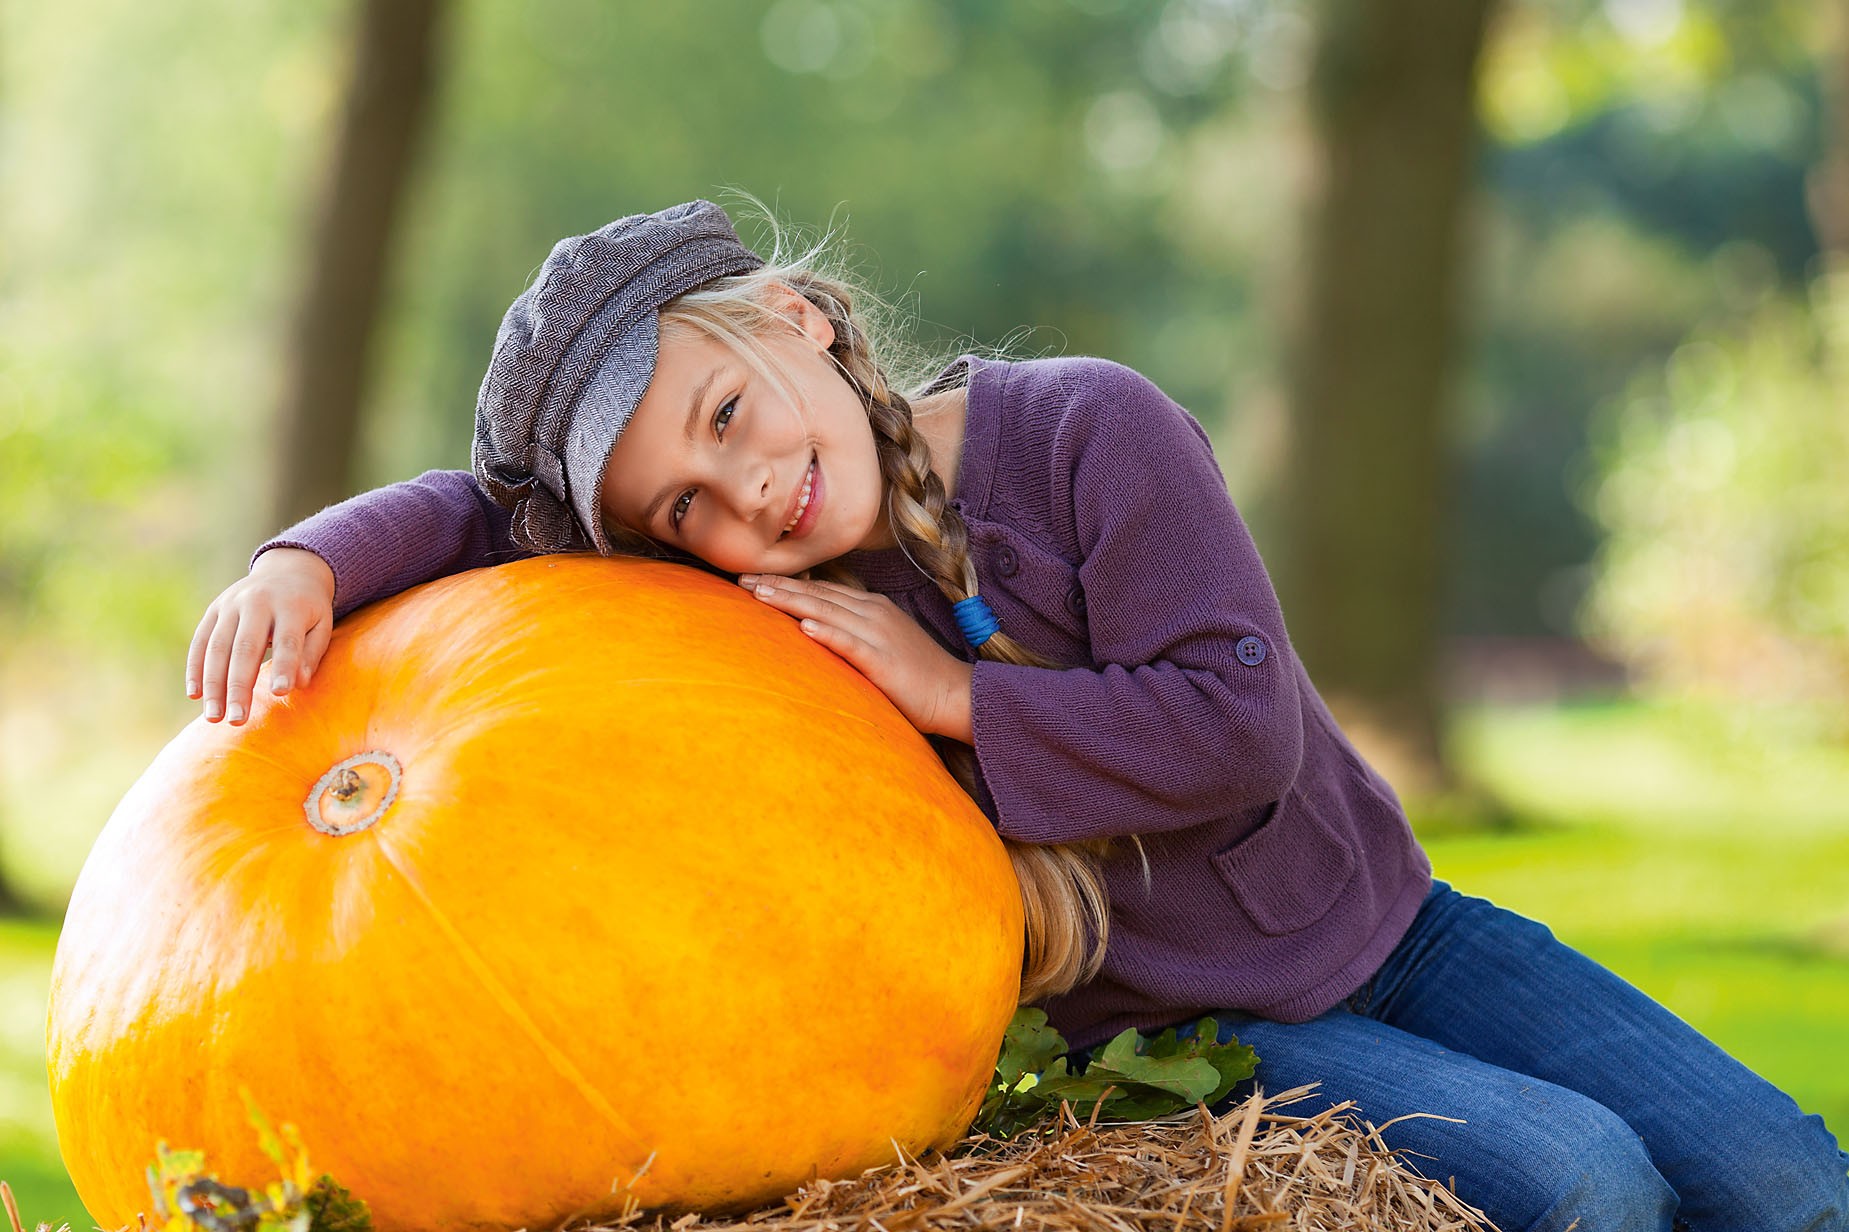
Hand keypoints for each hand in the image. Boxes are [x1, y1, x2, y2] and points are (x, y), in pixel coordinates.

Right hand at [186, 548, 335, 724]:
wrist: (287, 571)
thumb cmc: (309, 609)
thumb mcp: (322, 624)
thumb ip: (312, 653)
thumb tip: (297, 684)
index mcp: (291, 606)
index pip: (288, 640)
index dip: (284, 667)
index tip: (279, 694)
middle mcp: (257, 602)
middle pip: (246, 648)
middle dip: (239, 686)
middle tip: (237, 720)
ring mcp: (231, 604)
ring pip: (217, 647)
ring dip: (213, 684)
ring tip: (214, 717)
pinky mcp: (214, 609)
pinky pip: (200, 641)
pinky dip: (195, 669)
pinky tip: (195, 695)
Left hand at [738, 574, 973, 740]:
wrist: (956, 694)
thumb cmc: (918, 675)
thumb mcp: (883, 644)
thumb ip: (853, 633)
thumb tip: (818, 629)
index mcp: (873, 608)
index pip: (822, 590)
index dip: (787, 583)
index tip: (754, 579)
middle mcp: (873, 613)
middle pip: (818, 594)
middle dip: (778, 586)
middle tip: (741, 580)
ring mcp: (879, 635)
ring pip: (827, 611)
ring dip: (791, 601)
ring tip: (759, 594)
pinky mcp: (884, 661)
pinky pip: (851, 644)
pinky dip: (828, 633)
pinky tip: (805, 627)